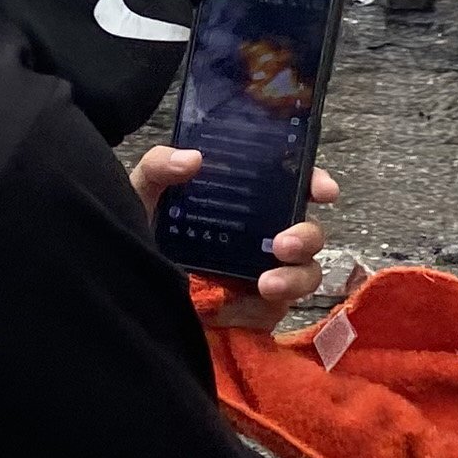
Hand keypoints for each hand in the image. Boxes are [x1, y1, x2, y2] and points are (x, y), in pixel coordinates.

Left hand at [132, 152, 339, 327]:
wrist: (135, 298)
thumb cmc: (143, 239)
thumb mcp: (143, 195)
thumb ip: (157, 168)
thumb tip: (192, 159)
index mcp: (240, 197)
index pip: (286, 181)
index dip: (311, 179)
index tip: (322, 189)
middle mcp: (260, 228)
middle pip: (305, 222)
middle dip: (307, 231)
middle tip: (284, 241)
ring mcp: (266, 264)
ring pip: (308, 261)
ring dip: (298, 267)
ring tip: (267, 280)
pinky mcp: (266, 298)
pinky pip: (294, 292)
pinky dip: (286, 288)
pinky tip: (263, 288)